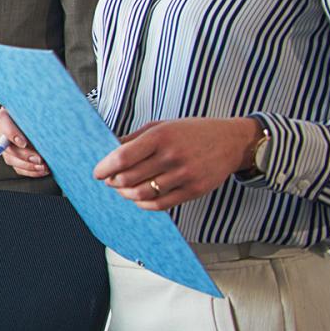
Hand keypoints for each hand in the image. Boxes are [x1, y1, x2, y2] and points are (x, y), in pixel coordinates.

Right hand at [0, 107, 48, 178]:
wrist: (41, 118)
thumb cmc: (36, 111)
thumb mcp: (36, 106)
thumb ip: (37, 108)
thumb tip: (44, 112)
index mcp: (6, 116)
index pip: (2, 123)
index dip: (11, 134)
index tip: (23, 142)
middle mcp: (4, 133)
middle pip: (7, 147)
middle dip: (23, 155)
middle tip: (38, 158)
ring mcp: (8, 147)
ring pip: (11, 159)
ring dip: (27, 165)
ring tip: (42, 166)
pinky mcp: (14, 158)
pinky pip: (18, 168)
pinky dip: (30, 171)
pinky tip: (41, 170)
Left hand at [93, 117, 261, 210]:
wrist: (232, 141)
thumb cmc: (193, 132)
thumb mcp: (162, 126)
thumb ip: (134, 138)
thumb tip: (108, 150)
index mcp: (161, 137)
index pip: (123, 157)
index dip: (105, 167)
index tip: (97, 172)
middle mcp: (172, 156)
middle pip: (129, 178)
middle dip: (113, 182)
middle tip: (109, 181)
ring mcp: (184, 175)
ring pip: (143, 194)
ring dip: (126, 194)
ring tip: (123, 189)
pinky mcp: (194, 190)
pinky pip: (160, 204)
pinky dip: (143, 204)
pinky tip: (139, 198)